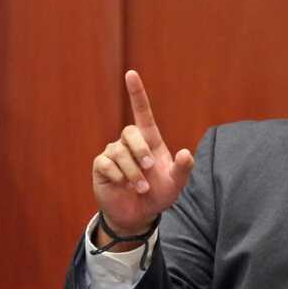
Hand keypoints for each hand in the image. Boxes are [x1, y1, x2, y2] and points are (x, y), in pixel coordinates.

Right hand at [92, 70, 193, 245]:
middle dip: (140, 150)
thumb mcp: (176, 184)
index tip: (131, 74)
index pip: (142, 112)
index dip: (137, 93)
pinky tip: (124, 186)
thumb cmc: (159, 194)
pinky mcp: (101, 167)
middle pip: (130, 132)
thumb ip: (183, 169)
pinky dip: (119, 176)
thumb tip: (186, 153)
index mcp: (150, 141)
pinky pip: (107, 164)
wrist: (139, 215)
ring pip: (119, 152)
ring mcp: (114, 154)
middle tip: (149, 168)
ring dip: (133, 172)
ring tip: (141, 187)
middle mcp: (130, 144)